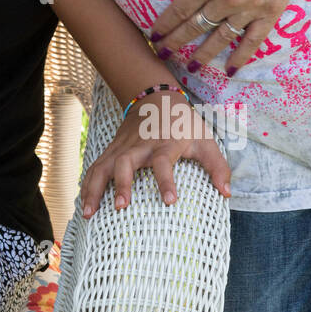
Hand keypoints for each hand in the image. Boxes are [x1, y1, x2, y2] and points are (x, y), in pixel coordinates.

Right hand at [80, 96, 231, 215]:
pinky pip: (95, 167)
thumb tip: (227, 194)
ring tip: (88, 213)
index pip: (164, 162)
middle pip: (126, 163)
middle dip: (121, 184)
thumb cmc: (184, 124)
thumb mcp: (206, 140)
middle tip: (120, 207)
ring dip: (94, 188)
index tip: (169, 201)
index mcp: (165, 144)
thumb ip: (218, 166)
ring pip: (103, 166)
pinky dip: (87, 184)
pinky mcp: (111, 151)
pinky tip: (83, 204)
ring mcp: (122, 148)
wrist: (156, 98)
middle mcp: (140, 146)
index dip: (166, 181)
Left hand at [140, 0, 310, 72]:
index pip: (180, 9)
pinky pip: (254, 39)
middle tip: (163, 54)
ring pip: (222, 37)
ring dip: (205, 55)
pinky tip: (231, 69)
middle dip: (177, 43)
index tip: (154, 36)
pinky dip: (242, 55)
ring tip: (191, 68)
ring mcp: (251, 7)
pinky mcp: (272, 10)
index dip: (165, 25)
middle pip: (197, 27)